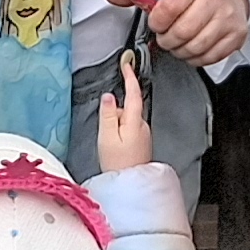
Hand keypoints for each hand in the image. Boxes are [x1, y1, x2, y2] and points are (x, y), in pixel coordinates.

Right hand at [97, 52, 153, 172]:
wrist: (131, 185)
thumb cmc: (117, 164)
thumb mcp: (106, 137)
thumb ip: (107, 114)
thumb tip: (109, 96)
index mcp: (134, 121)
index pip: (133, 93)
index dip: (130, 77)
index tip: (126, 64)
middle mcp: (142, 125)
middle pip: (127, 107)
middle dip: (114, 112)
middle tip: (106, 131)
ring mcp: (144, 134)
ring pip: (126, 119)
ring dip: (116, 125)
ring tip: (110, 145)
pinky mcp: (142, 142)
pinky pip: (128, 129)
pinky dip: (120, 132)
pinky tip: (115, 148)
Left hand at [144, 0, 248, 65]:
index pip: (169, 7)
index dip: (157, 21)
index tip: (156, 22)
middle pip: (182, 32)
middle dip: (167, 40)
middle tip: (166, 35)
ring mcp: (228, 18)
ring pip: (195, 48)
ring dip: (180, 51)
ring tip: (179, 41)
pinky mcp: (236, 35)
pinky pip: (209, 57)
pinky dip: (196, 58)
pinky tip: (194, 46)